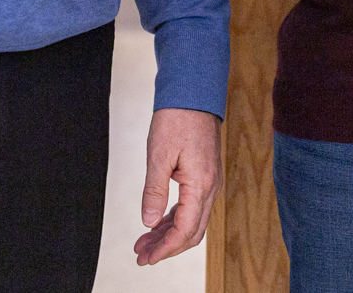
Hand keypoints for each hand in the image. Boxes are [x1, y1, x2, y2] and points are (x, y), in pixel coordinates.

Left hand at [133, 107, 220, 265]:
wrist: (193, 94)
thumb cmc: (177, 119)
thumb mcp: (159, 155)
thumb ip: (154, 191)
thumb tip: (149, 221)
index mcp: (201, 184)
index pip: (185, 230)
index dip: (166, 248)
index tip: (147, 258)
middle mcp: (210, 187)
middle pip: (192, 231)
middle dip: (167, 248)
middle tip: (142, 256)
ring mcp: (209, 182)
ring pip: (193, 221)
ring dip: (169, 235)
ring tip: (144, 243)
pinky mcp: (204, 176)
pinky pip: (192, 207)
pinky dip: (175, 219)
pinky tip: (157, 223)